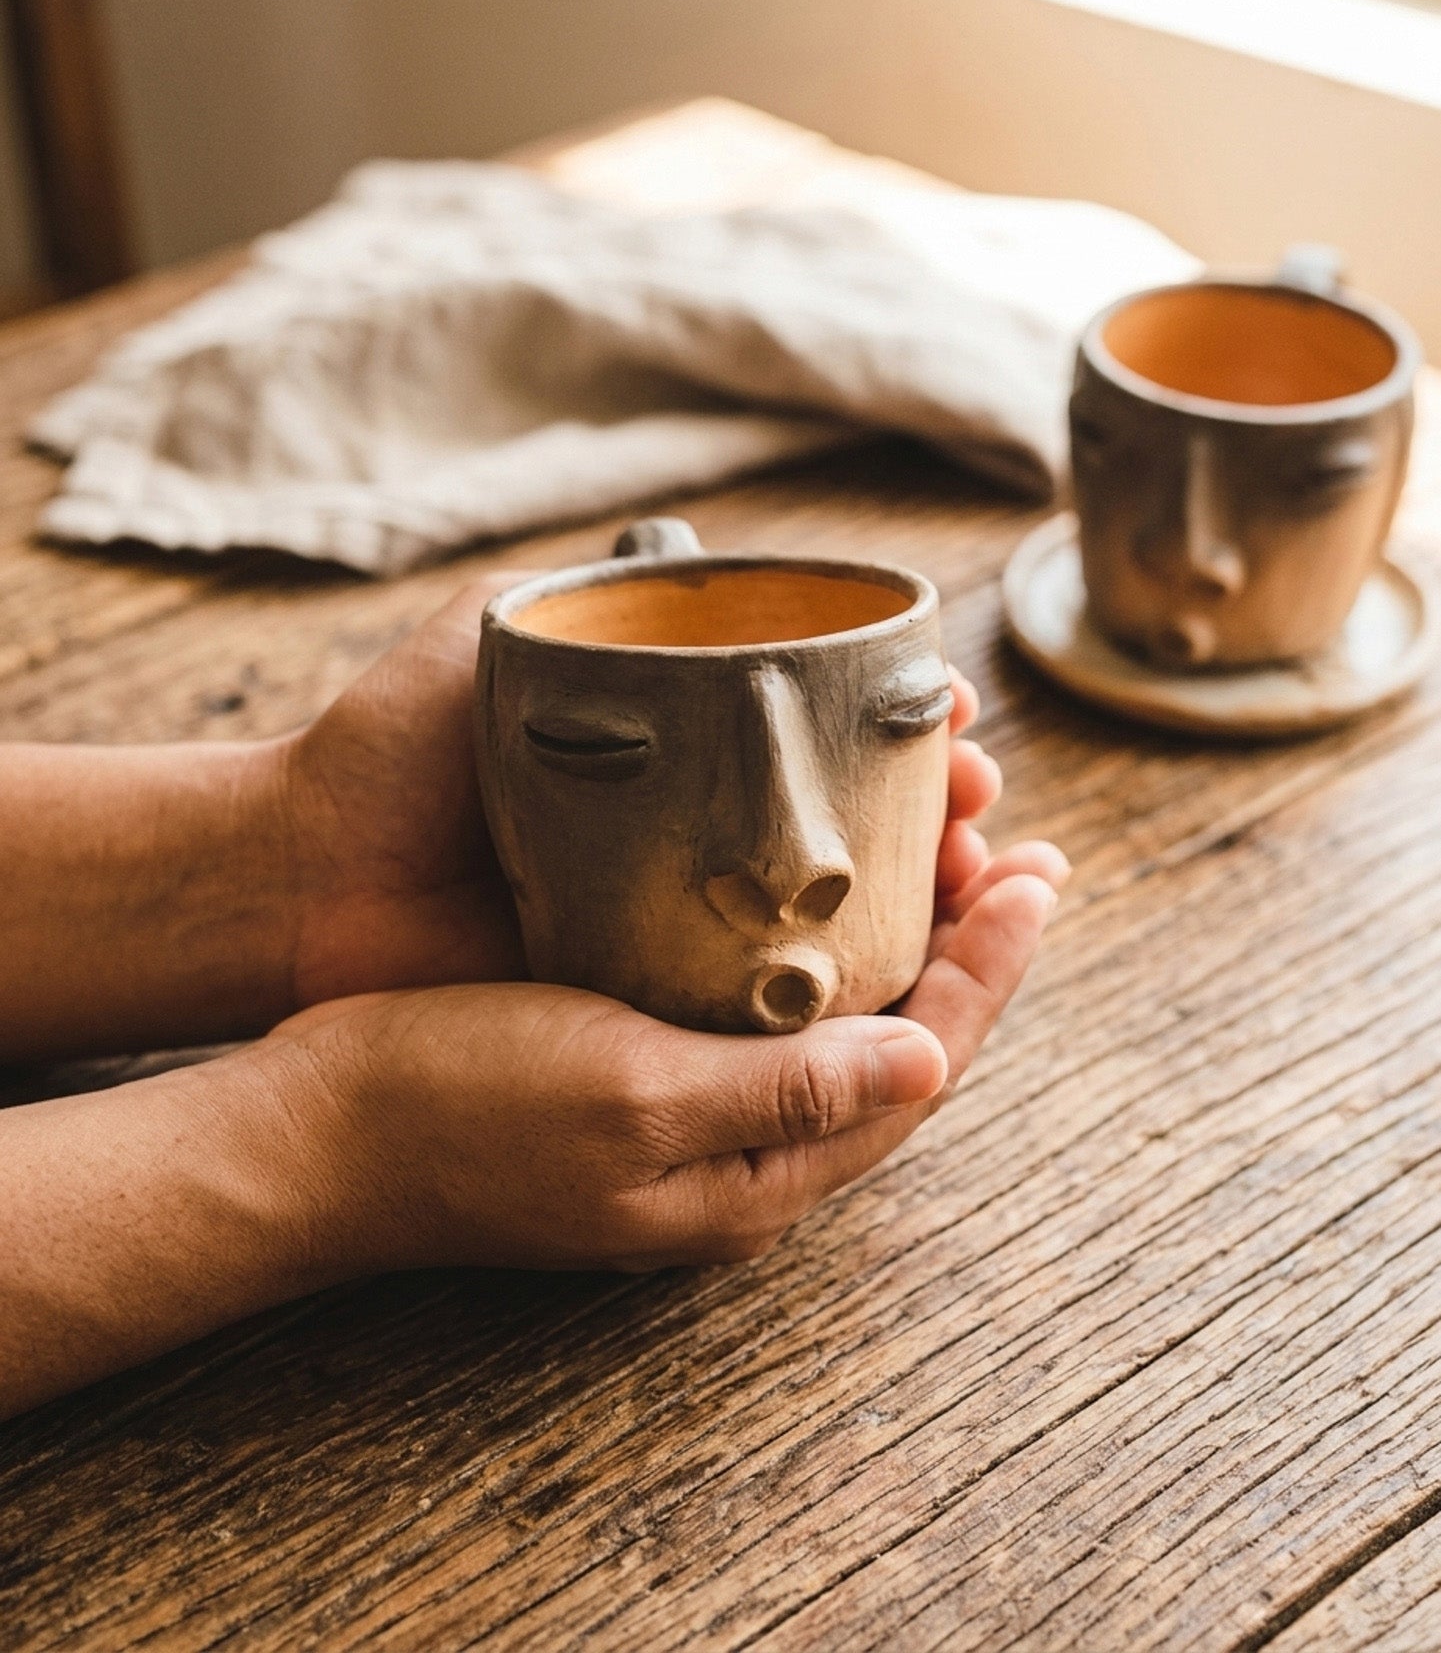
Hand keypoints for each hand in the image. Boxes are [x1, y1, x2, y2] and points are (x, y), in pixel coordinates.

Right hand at [266, 850, 1065, 1273]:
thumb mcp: (629, 1097)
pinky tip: (812, 876)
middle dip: (964, 947)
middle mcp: (737, 1151)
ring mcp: (687, 1108)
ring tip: (943, 843)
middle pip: (893, 1042)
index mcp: (753, 1177)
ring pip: (832, 1016)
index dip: (990, 972)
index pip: (917, 1070)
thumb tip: (928, 1062)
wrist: (321, 1129)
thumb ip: (782, 1093)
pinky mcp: (638, 1058)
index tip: (1039, 874)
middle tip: (1011, 845)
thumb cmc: (461, 1113)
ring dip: (897, 933)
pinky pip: (762, 1000)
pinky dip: (809, 933)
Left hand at [275, 580, 1022, 1010]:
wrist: (299, 877)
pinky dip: (844, 989)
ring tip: (980, 873)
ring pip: (831, 928)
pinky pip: (764, 1005)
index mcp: (675, 770)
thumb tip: (678, 547)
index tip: (961, 717)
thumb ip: (583, 597)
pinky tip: (906, 960)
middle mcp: (691, 852)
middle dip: (941, 819)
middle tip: (987, 805)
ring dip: (922, 901)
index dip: (908, 737)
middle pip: (852, 842)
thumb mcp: (493, 644)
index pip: (824, 754)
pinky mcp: (646, 1010)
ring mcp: (674, 937)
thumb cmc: (386, 757)